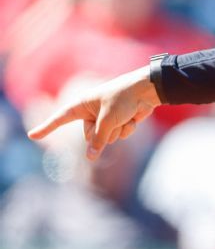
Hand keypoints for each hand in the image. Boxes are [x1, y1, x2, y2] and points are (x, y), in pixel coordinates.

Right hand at [26, 65, 160, 159]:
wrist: (147, 90)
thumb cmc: (124, 99)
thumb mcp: (108, 120)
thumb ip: (98, 140)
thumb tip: (90, 157)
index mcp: (82, 105)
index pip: (60, 118)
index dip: (46, 128)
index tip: (32, 135)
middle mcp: (91, 112)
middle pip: (90, 136)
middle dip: (103, 133)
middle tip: (113, 119)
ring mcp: (105, 118)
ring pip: (107, 138)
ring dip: (118, 130)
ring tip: (125, 116)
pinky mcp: (119, 121)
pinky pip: (119, 134)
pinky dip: (127, 129)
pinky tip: (133, 118)